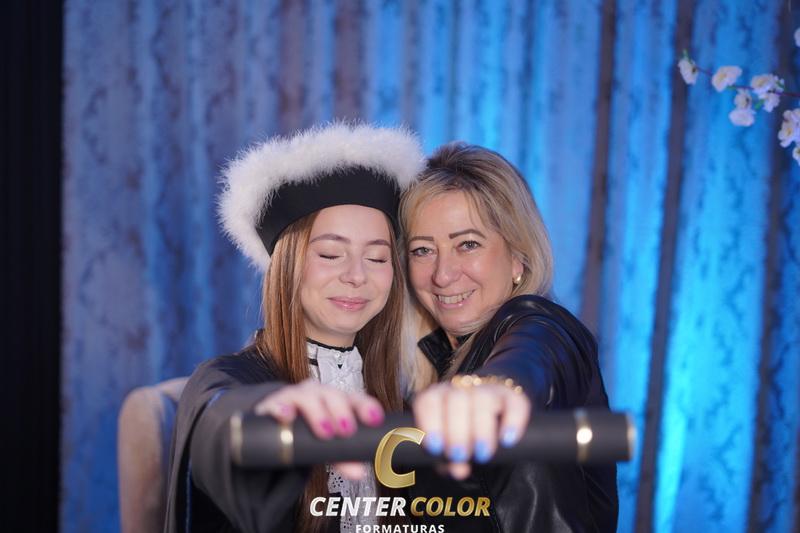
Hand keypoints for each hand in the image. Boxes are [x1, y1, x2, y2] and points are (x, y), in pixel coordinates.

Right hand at [254, 379, 384, 479]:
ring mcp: (296, 396)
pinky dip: (282, 408)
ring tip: (324, 431)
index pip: (356, 399)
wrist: (278, 423)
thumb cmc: (310, 431)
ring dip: (317, 412)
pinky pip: (277, 403)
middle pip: (333, 395)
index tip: (375, 419)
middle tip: (347, 431)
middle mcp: (319, 395)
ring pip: (307, 396)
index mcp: (338, 402)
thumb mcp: (329, 446)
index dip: (366, 406)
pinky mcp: (274, 404)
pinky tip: (286, 416)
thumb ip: (344, 458)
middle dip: (342, 412)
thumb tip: (359, 473)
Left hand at [412, 376, 530, 479]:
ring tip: (482, 454)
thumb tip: (458, 470)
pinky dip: (512, 421)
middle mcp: (461, 387)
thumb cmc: (464, 427)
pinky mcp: (513, 394)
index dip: (429, 422)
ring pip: (484, 399)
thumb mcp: (451, 442)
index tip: (435, 447)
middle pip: (456, 400)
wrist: (495, 402)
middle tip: (459, 456)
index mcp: (439, 396)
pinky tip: (508, 439)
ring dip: (481, 428)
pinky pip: (515, 402)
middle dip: (457, 431)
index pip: (429, 401)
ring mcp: (488, 388)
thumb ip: (448, 458)